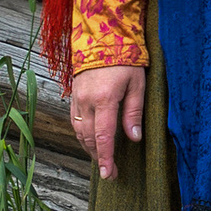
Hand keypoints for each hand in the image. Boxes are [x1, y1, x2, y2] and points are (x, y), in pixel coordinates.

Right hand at [68, 64, 144, 180]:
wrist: (102, 37)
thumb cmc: (125, 59)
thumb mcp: (137, 84)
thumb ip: (134, 112)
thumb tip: (134, 137)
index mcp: (104, 99)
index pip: (103, 136)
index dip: (106, 158)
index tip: (108, 174)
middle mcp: (87, 101)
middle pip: (88, 138)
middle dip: (98, 158)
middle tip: (109, 172)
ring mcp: (77, 98)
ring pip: (79, 131)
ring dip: (89, 148)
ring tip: (101, 159)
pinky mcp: (74, 94)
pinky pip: (75, 120)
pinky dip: (82, 134)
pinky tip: (90, 140)